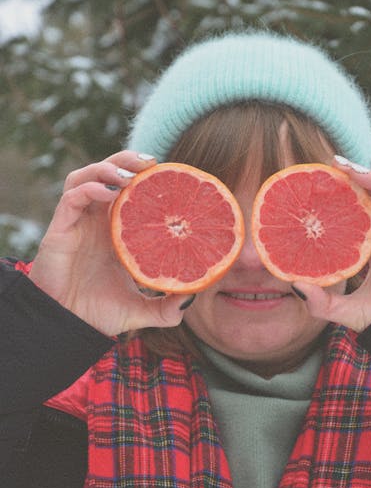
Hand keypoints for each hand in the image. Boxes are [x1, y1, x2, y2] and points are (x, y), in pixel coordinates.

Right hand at [28, 151, 190, 335]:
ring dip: (106, 168)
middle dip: (126, 160)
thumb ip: (166, 307)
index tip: (168, 171)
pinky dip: (90, 189)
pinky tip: (109, 193)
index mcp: (113, 231)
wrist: (68, 327)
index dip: (143, 176)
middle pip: (106, 174)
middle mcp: (94, 222)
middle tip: (152, 161)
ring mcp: (76, 223)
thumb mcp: (140, 310)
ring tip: (130, 173)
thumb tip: (193, 298)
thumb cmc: (97, 314)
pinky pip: (73, 198)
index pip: (127, 191)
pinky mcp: (60, 230)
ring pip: (84, 177)